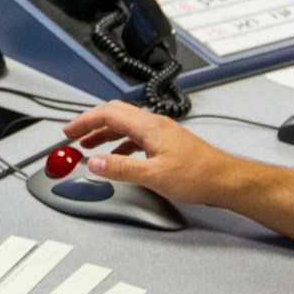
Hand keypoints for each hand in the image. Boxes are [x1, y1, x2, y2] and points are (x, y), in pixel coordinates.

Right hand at [64, 100, 244, 209]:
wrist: (225, 180)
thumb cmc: (199, 175)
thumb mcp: (153, 175)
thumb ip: (120, 168)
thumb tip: (94, 163)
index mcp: (149, 126)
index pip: (108, 114)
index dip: (84, 121)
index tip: (68, 131)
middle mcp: (155, 124)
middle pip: (115, 114)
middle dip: (91, 123)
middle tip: (73, 136)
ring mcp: (161, 132)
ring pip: (125, 125)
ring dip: (104, 134)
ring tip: (89, 147)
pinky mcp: (166, 143)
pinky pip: (136, 136)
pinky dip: (119, 144)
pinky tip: (117, 158)